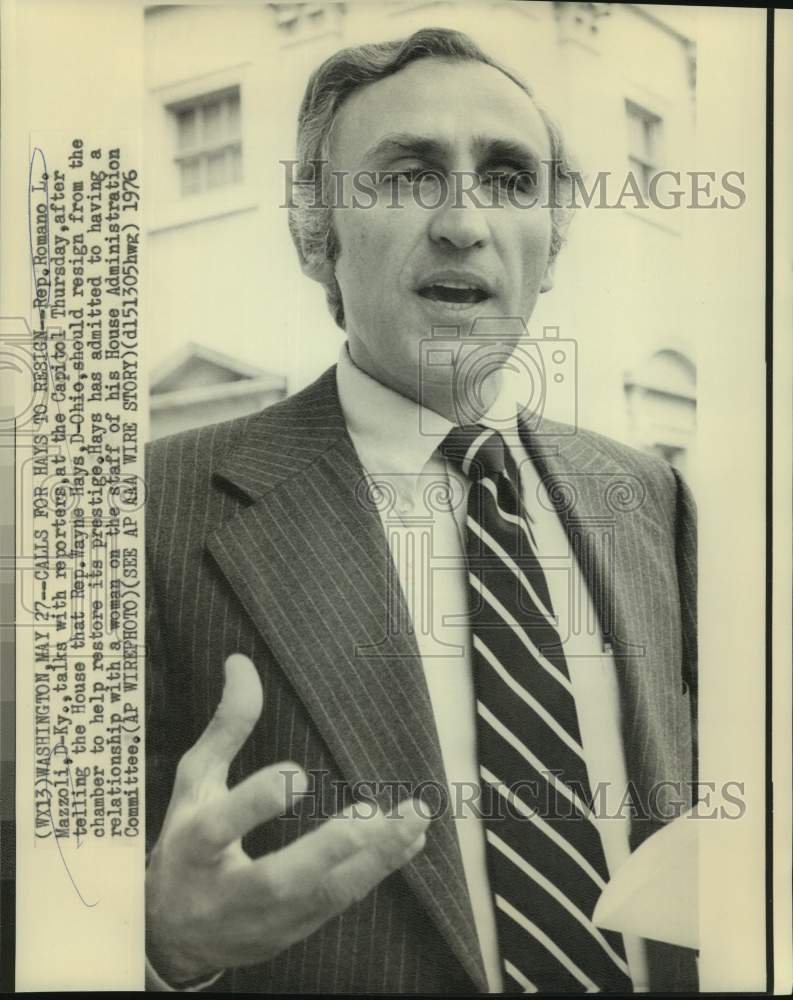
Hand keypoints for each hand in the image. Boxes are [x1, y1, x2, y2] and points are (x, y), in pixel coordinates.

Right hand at [145, 654, 428, 984]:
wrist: (173, 935)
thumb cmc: (187, 842)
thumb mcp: (196, 782)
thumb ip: (225, 725)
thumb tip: (241, 661)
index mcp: (196, 844)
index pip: (223, 825)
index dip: (257, 802)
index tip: (297, 775)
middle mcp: (228, 889)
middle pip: (279, 878)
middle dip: (329, 850)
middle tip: (373, 813)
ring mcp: (264, 920)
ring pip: (322, 897)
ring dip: (373, 859)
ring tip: (413, 819)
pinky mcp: (292, 932)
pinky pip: (340, 904)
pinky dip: (378, 872)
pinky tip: (410, 841)